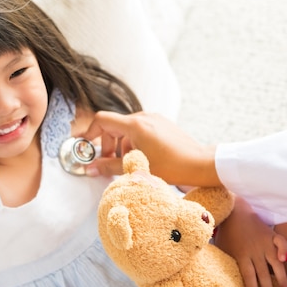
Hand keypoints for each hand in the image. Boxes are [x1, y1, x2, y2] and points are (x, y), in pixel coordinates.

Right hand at [81, 111, 219, 185]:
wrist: (201, 164)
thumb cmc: (173, 166)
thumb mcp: (137, 167)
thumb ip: (110, 166)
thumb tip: (90, 169)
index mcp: (135, 125)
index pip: (102, 120)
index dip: (89, 133)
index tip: (85, 147)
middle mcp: (143, 117)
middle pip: (112, 126)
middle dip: (105, 144)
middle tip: (106, 163)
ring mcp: (153, 119)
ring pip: (125, 129)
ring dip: (119, 145)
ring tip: (125, 164)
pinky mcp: (160, 124)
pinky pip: (138, 130)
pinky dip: (131, 142)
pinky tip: (139, 159)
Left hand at [214, 197, 286, 286]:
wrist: (234, 210)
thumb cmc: (227, 232)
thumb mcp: (222, 247)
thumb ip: (225, 261)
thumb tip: (220, 276)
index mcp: (241, 255)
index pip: (248, 278)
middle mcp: (254, 251)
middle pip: (263, 275)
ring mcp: (264, 242)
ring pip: (276, 263)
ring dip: (281, 278)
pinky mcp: (271, 234)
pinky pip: (281, 242)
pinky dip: (284, 250)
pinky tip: (284, 259)